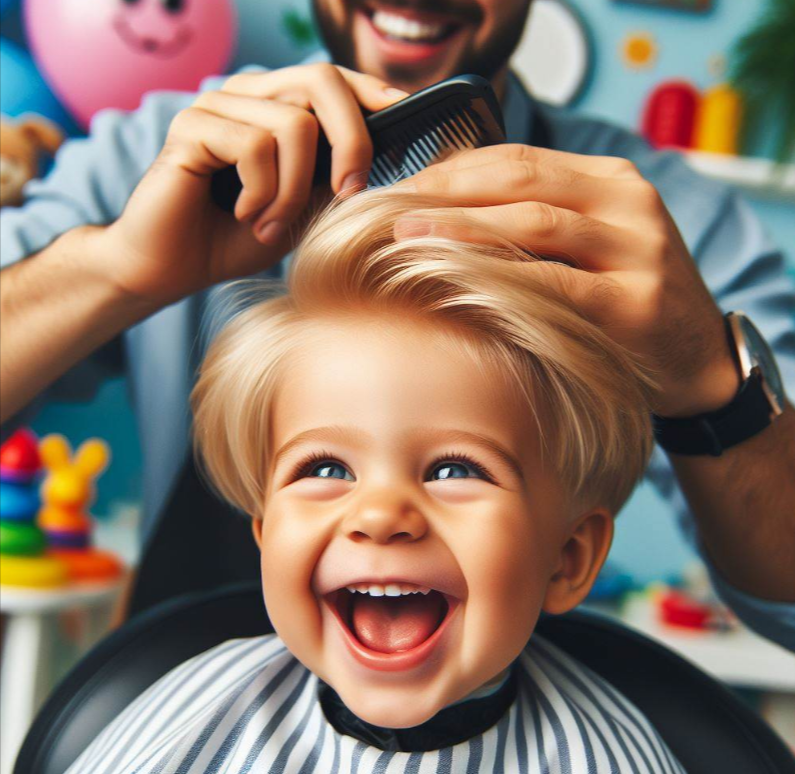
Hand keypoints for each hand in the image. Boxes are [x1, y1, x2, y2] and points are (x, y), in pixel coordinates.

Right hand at [96, 64, 407, 308]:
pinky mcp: (192, 126)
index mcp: (276, 107)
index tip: (407, 113)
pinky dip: (262, 193)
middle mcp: (248, 94)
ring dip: (293, 191)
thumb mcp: (302, 207)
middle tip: (348, 194)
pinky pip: (254, 146)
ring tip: (272, 224)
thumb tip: (386, 157)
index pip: (334, 79)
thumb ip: (331, 178)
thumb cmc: (237, 239)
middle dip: (352, 141)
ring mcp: (217, 104)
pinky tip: (246, 215)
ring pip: (294, 125)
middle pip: (321, 80)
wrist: (174, 268)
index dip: (373, 91)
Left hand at [393, 144, 739, 416]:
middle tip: (386, 210)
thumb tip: (439, 219)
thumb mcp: (591, 247)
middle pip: (521, 181)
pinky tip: (454, 285)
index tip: (397, 189)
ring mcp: (637, 250)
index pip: (517, 158)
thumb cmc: (625, 302)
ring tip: (405, 238)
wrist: (697, 360)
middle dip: (446, 191)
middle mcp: (628, 203)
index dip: (450, 170)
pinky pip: (554, 285)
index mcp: (610, 181)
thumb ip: (536, 226)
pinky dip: (500, 281)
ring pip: (535, 224)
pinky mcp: (635, 304)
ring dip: (462, 229)